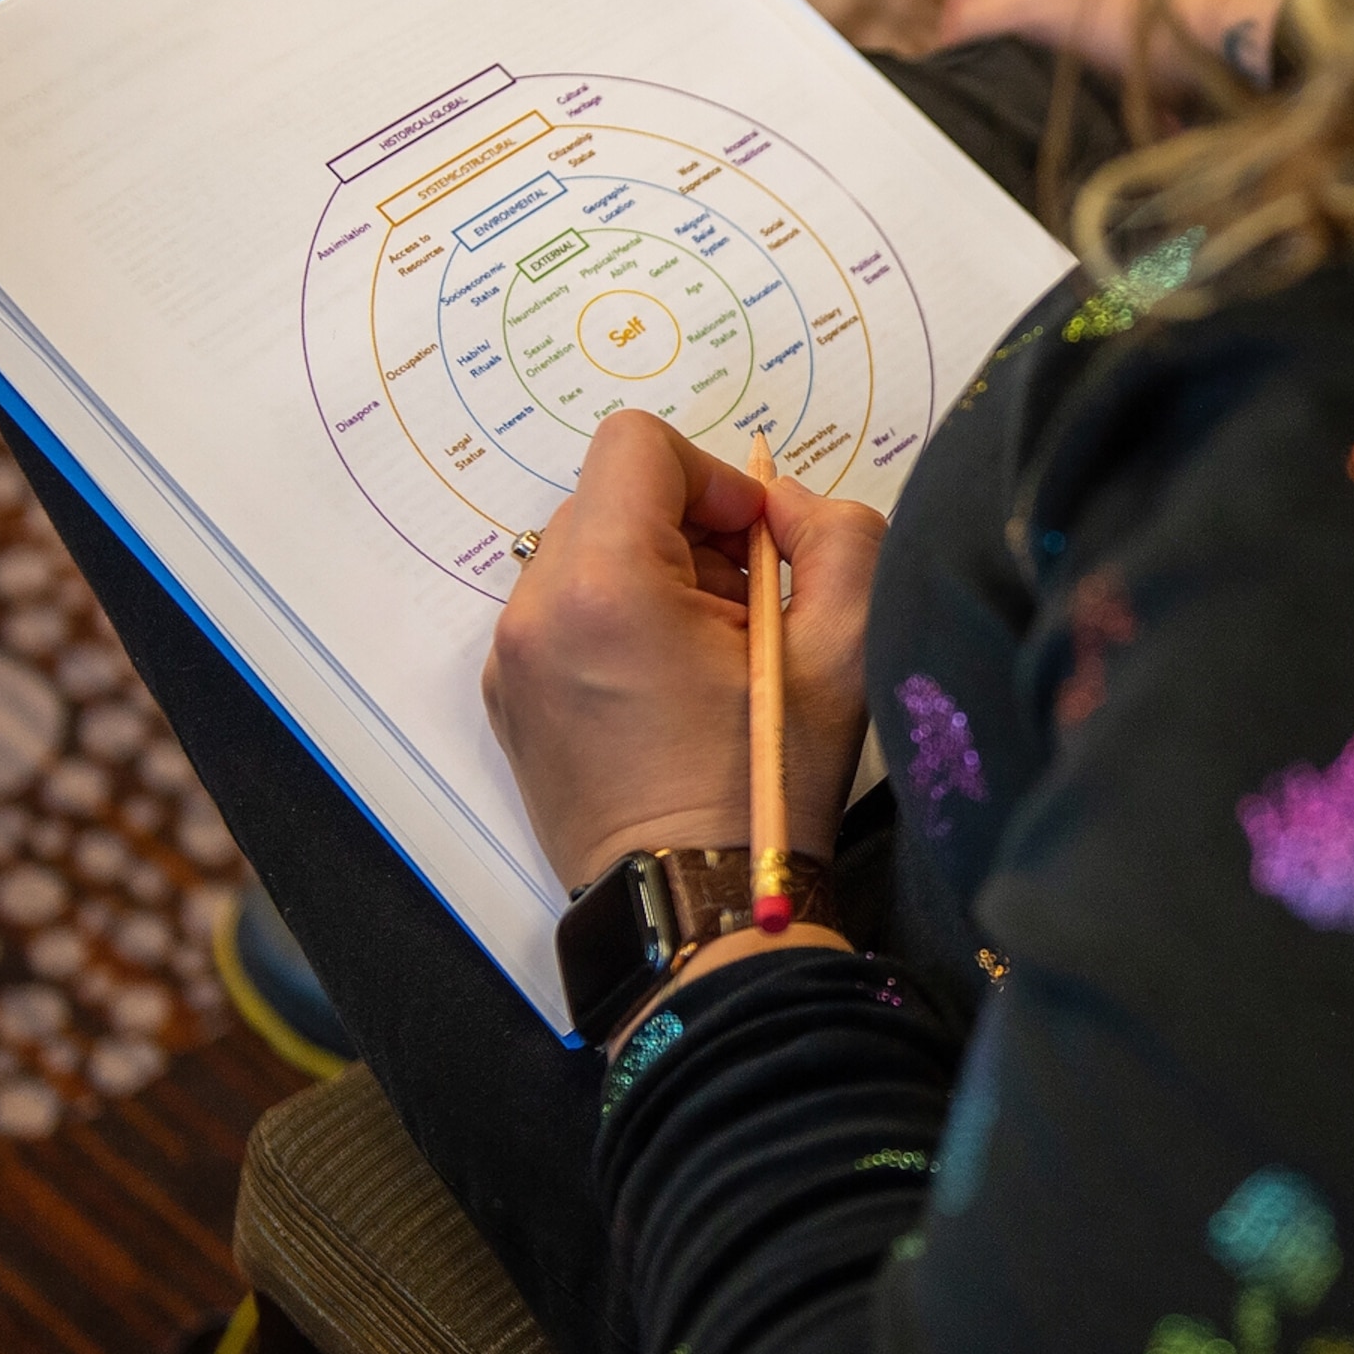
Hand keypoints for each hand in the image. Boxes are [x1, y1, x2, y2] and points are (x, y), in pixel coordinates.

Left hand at [481, 412, 887, 887]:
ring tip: (711, 651)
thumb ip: (838, 535)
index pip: (636, 445)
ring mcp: (511, 659)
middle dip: (688, 528)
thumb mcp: (845, 648)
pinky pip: (562, 612)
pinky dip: (617, 621)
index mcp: (605, 586)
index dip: (714, 475)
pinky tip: (670, 686)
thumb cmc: (765, 786)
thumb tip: (785, 503)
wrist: (698, 907)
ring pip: (584, 553)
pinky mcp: (509, 699)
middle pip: (609, 496)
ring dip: (654, 573)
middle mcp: (535, 611)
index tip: (757, 541)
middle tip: (747, 603)